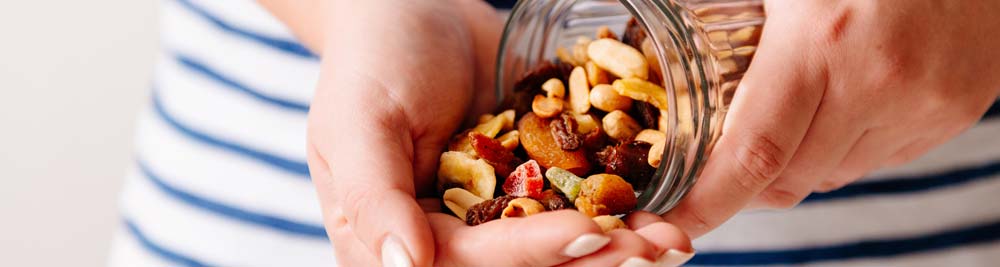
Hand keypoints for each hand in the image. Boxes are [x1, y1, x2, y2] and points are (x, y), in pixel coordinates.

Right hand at [302, 1, 692, 265]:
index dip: (532, 253)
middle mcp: (446, 239)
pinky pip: (575, 205)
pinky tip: (663, 211)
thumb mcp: (358, 122)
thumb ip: (372, 198)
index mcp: (394, 240)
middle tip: (650, 247)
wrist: (413, 8)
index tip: (590, 232)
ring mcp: (493, 215)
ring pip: (558, 248)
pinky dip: (619, 209)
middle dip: (590, 260)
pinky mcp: (529, 186)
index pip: (468, 261)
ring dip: (616, 247)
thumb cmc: (372, 58)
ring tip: (670, 239)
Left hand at [664, 0, 999, 236]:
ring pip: (831, 175)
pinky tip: (843, 106)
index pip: (753, 152)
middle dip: (745, 187)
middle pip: (788, 178)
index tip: (675, 220)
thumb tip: (662, 44)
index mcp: (819, 42)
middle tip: (720, 169)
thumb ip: (728, 16)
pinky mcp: (949, 115)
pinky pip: (877, 160)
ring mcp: (919, 105)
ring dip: (797, 164)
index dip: (709, 200)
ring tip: (794, 113)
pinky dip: (844, 150)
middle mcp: (873, 83)